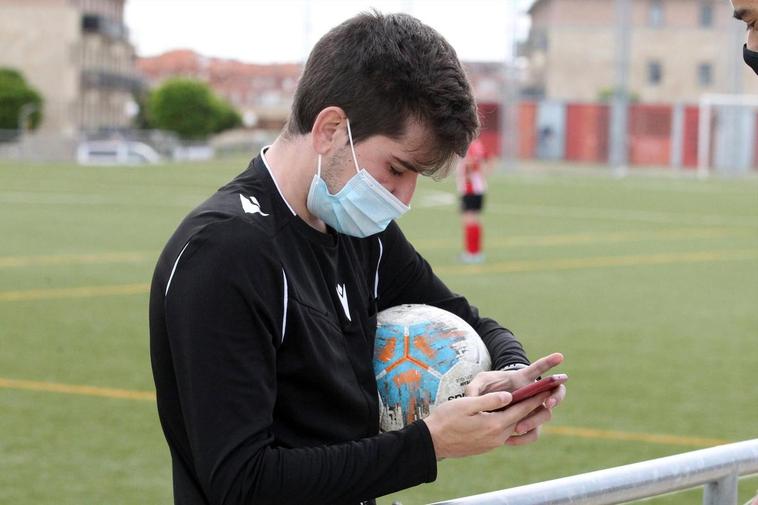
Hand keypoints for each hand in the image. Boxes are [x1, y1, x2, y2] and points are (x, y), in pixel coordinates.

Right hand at [422, 389, 553, 458]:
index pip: (520, 409)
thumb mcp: (467, 404)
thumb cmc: (446, 419)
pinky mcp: (486, 446)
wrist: (432, 441)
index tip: (545, 388)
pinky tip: (509, 415)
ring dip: (521, 415)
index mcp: (494, 424)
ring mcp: (492, 443)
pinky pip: (504, 433)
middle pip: (520, 419)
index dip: (534, 397)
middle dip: (532, 406)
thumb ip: (490, 400)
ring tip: (528, 403)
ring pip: (513, 426)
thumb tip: (509, 396)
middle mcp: (497, 436)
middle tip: (544, 393)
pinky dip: (510, 422)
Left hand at [465, 353, 566, 445]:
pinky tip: (509, 440)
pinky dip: (523, 438)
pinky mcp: (528, 425)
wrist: (488, 405)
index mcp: (525, 379)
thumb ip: (475, 386)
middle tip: (548, 403)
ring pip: (545, 416)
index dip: (549, 362)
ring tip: (518, 428)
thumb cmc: (487, 388)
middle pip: (554, 394)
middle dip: (556, 398)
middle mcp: (534, 394)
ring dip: (535, 421)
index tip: (560, 356)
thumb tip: (472, 396)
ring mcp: (533, 410)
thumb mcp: (480, 382)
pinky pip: (532, 434)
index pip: (539, 369)